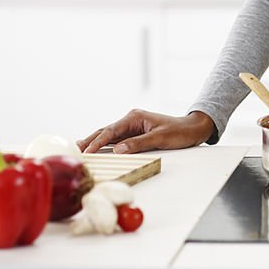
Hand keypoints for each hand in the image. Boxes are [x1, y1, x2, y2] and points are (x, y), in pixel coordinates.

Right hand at [77, 109, 215, 153]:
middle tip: (75, 150)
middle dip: (91, 140)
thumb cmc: (179, 132)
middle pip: (106, 131)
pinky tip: (98, 150)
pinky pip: (117, 139)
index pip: (111, 131)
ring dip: (96, 142)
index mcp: (135, 117)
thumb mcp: (160, 138)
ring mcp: (132, 127)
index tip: (86, 151)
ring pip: (109, 135)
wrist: (193, 129)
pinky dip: (106, 145)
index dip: (97, 142)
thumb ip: (138, 144)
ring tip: (80, 149)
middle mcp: (131, 120)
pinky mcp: (135, 134)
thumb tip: (117, 150)